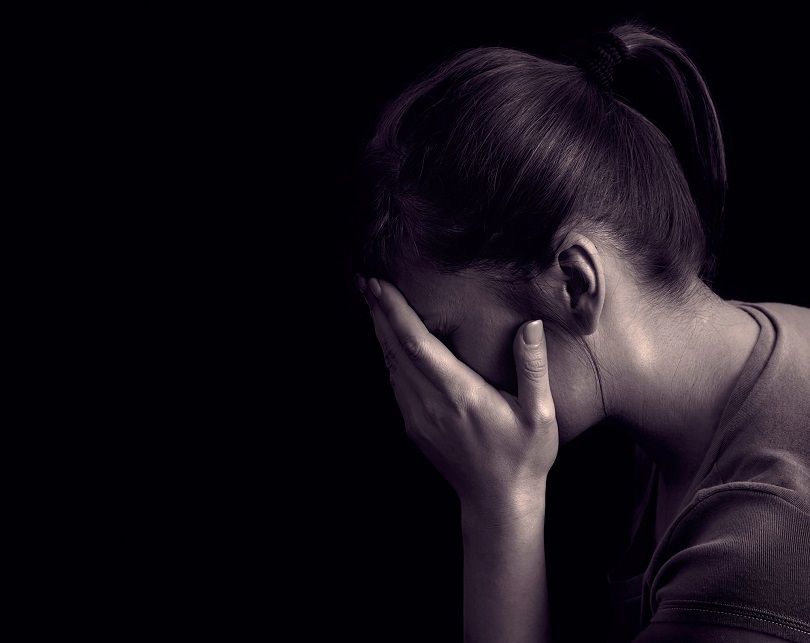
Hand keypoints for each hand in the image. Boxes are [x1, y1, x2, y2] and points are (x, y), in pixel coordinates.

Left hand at [358, 276, 558, 524]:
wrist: (497, 503)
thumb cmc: (524, 457)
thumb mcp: (539, 414)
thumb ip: (532, 367)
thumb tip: (530, 324)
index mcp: (459, 395)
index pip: (417, 345)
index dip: (395, 313)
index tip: (378, 286)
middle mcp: (431, 404)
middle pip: (394, 350)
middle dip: (379, 313)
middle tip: (365, 281)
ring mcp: (417, 417)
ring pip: (390, 365)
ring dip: (380, 331)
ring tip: (373, 301)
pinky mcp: (414, 426)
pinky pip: (395, 383)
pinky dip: (388, 355)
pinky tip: (388, 340)